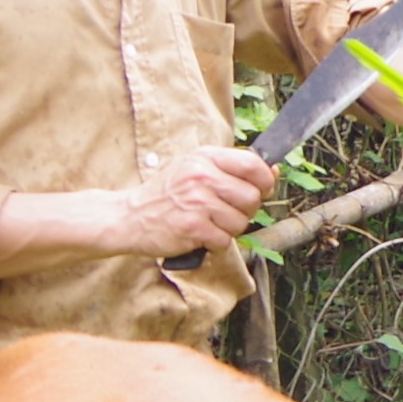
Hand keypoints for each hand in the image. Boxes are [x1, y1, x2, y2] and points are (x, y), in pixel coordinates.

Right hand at [120, 146, 275, 256]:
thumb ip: (231, 168)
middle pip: (252, 197)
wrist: (129, 217)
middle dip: (246, 210)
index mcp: (205, 158)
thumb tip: (273, 171)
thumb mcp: (195, 168)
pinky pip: (224, 241)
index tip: (262, 189)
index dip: (265, 180)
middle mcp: (201, 177)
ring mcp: (196, 202)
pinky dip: (216, 243)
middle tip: (227, 212)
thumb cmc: (167, 194)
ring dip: (230, 229)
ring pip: (240, 222)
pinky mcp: (192, 228)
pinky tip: (201, 236)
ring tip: (210, 224)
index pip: (253, 165)